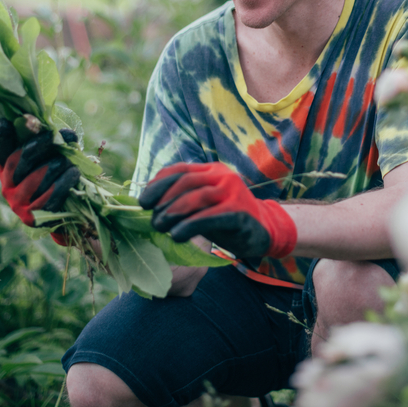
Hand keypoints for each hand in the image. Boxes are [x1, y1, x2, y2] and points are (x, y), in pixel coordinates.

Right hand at [0, 119, 79, 238]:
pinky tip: (74, 173)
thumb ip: (51, 142)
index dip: (0, 136)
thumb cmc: (60, 175)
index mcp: (8, 167)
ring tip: (69, 160)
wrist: (71, 211)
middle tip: (53, 137)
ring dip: (54, 166)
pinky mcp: (32, 218)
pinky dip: (63, 183)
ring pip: (34, 180)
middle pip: (17, 162)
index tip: (5, 122)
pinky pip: (48, 198)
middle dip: (37, 146)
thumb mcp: (53, 156)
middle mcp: (7, 185)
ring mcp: (17, 203)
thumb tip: (63, 133)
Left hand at [139, 162, 296, 258]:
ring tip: (159, 226)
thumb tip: (149, 207)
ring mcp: (232, 192)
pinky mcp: (238, 212)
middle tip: (150, 217)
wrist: (264, 231)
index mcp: (212, 170)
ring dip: (173, 212)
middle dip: (163, 199)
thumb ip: (183, 200)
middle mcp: (223, 176)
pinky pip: (209, 216)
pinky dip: (190, 226)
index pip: (179, 170)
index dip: (158, 184)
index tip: (143, 201)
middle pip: (185, 181)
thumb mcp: (203, 205)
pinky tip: (177, 236)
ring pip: (196, 197)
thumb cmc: (227, 219)